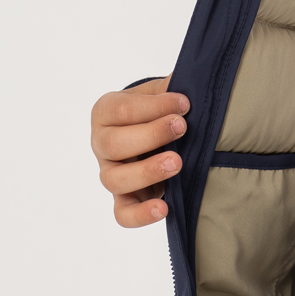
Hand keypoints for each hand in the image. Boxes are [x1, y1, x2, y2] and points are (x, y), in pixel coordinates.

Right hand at [91, 76, 189, 226]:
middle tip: (182, 127)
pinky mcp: (123, 199)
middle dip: (150, 135)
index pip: (121, 110)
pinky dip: (140, 215)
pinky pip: (123, 214)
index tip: (185, 104)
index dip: (154, 107)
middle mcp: (101, 143)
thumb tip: (193, 80)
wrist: (155, 130)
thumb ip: (171, 88)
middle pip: (113, 144)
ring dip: (147, 172)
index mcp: (105, 112)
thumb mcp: (160, 92)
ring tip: (177, 163)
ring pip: (115, 180)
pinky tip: (164, 207)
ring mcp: (110, 173)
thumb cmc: (156, 108)